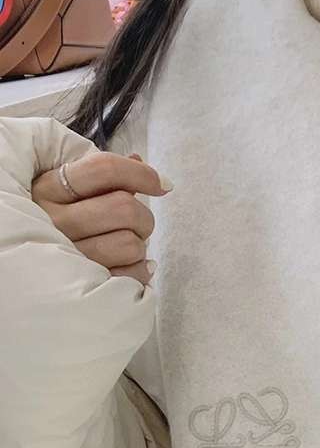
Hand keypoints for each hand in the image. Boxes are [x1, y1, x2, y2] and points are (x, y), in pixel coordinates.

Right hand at [31, 152, 171, 285]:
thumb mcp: (70, 188)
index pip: (105, 169)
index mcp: (48, 188)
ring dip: (139, 246)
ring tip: (127, 246)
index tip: (163, 185)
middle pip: (125, 208)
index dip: (143, 175)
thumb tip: (138, 161)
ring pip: (130, 244)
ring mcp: (66, 257)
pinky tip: (132, 265)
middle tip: (137, 225)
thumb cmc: (61, 218)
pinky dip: (140, 271)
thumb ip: (105, 174)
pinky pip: (131, 277)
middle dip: (144, 217)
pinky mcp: (82, 286)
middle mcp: (51, 221)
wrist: (28, 270)